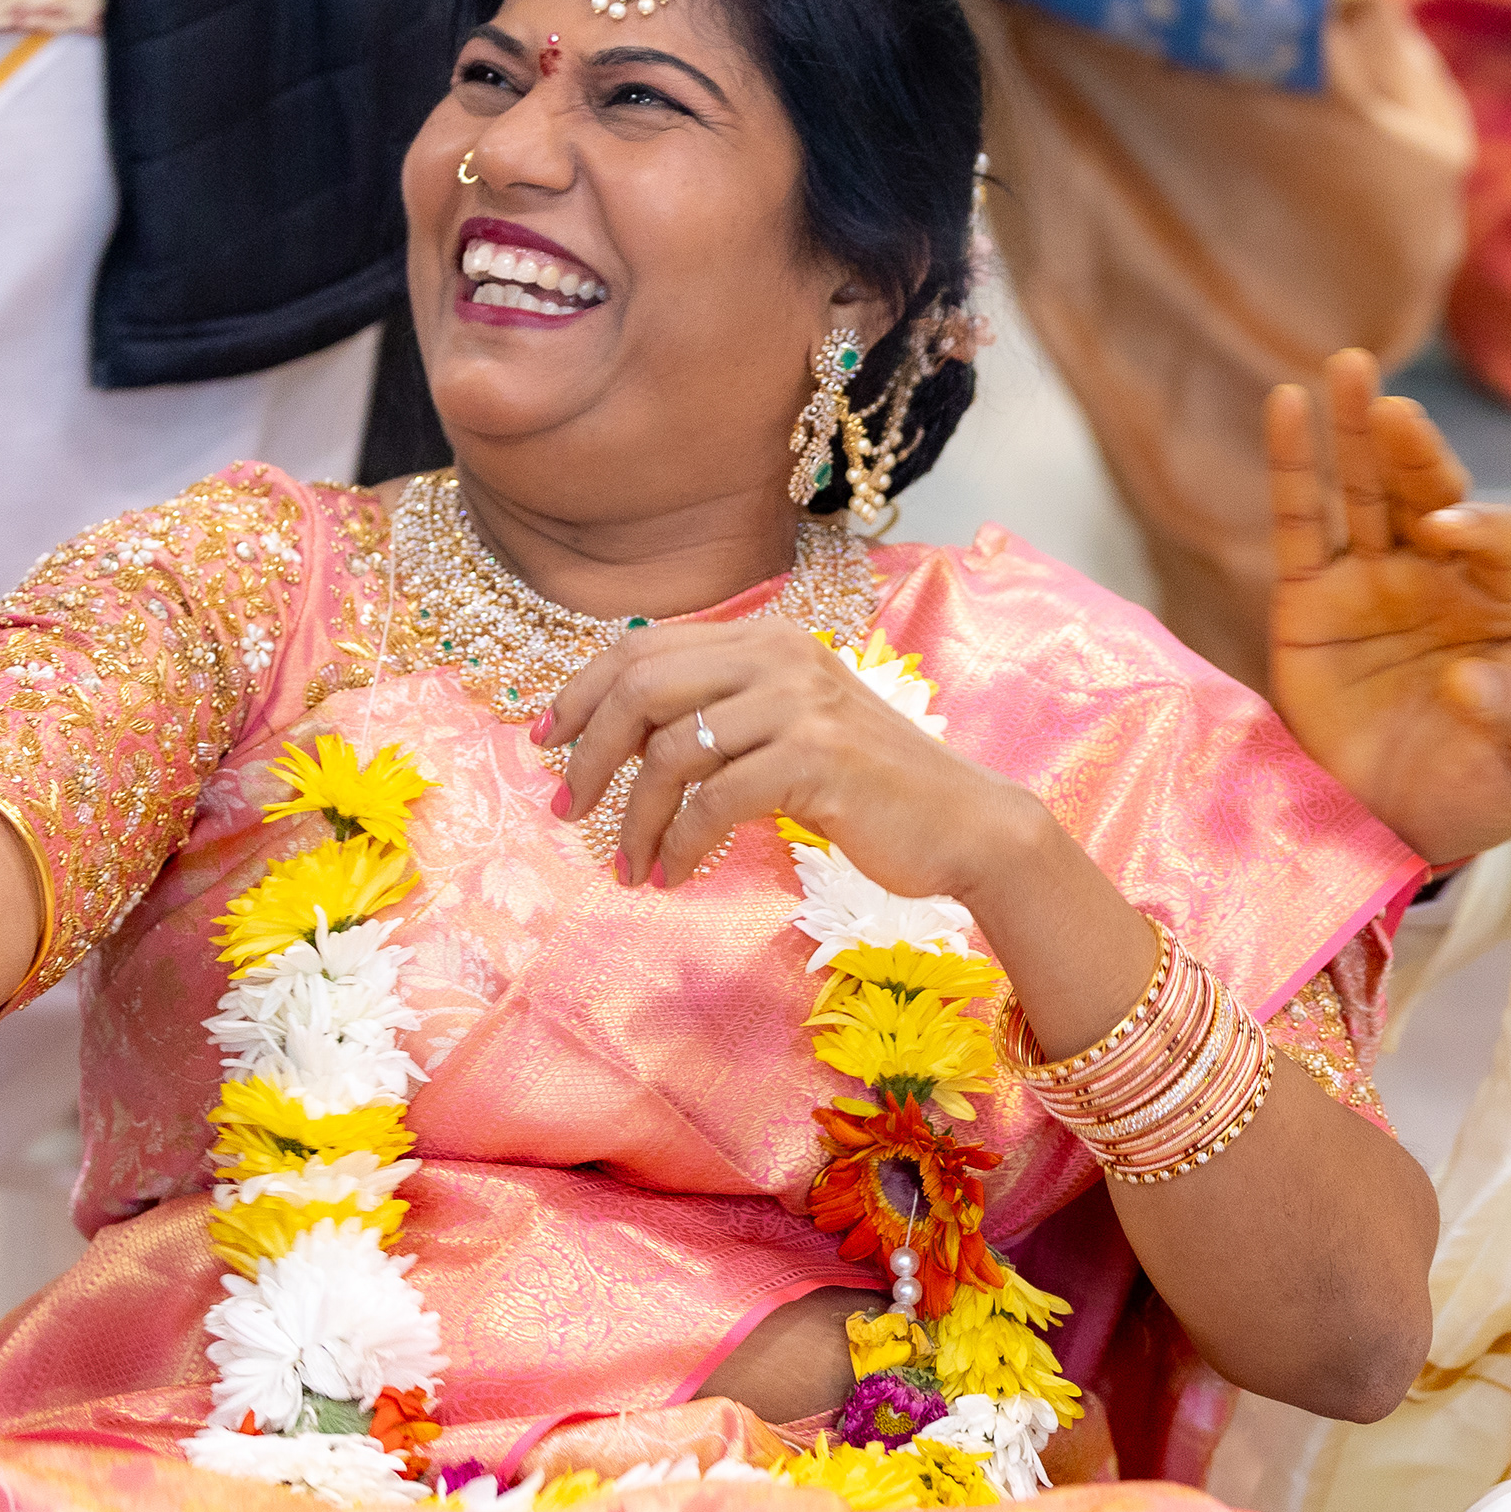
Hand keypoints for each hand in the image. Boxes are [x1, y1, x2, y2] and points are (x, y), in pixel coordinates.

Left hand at [537, 617, 1059, 901]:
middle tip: (567, 810)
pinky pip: (713, 800)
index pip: (642, 646)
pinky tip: (676, 874)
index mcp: (768, 637)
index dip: (580, 693)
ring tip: (630, 864)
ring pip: (670, 751)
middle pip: (641, 688)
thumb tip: (626, 733)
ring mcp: (800, 704)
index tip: (544, 744)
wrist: (966, 824)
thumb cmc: (871, 788)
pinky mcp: (815, 759)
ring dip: (635, 818)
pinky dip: (681, 844)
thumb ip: (725, 712)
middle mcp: (781, 655)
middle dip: (588, 755)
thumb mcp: (792, 728)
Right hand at [1265, 348, 1510, 866]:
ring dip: (1357, 431)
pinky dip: (1290, 465)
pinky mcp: (1309, 601)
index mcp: (1503, 605)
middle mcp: (1438, 579)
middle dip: (1415, 453)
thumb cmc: (1483, 794)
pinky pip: (1299, 523)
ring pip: (1364, 491)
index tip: (1442, 533)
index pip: (1497, 539)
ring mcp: (1370, 583)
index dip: (1474, 524)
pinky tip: (1285, 405)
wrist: (1395, 833)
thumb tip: (1471, 681)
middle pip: (1428, 493)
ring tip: (1351, 368)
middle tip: (1394, 411)